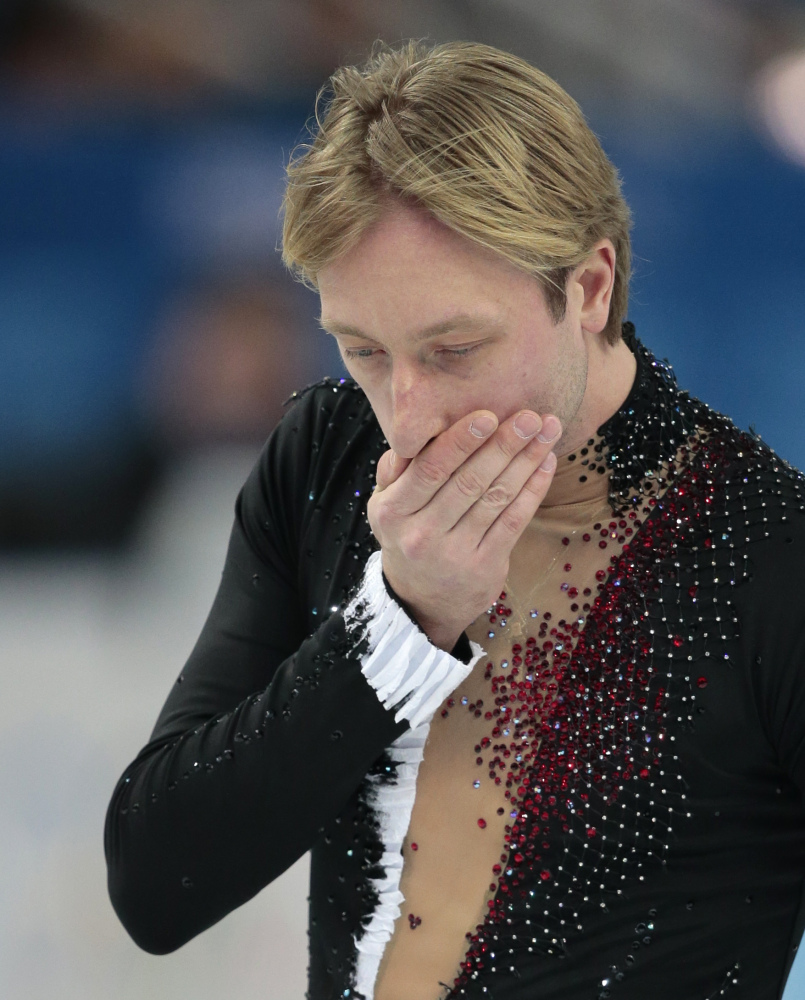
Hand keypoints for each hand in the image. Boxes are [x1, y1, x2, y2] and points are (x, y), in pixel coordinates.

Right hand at [366, 409, 560, 650]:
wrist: (421, 600)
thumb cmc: (408, 534)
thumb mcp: (387, 505)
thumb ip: (395, 469)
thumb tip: (414, 433)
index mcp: (393, 510)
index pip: (429, 469)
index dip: (461, 441)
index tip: (488, 415)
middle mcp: (421, 533)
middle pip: (469, 481)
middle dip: (503, 445)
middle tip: (530, 416)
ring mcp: (454, 553)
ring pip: (495, 498)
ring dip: (526, 461)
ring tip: (548, 431)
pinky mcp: (484, 566)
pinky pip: (513, 521)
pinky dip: (533, 489)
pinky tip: (546, 464)